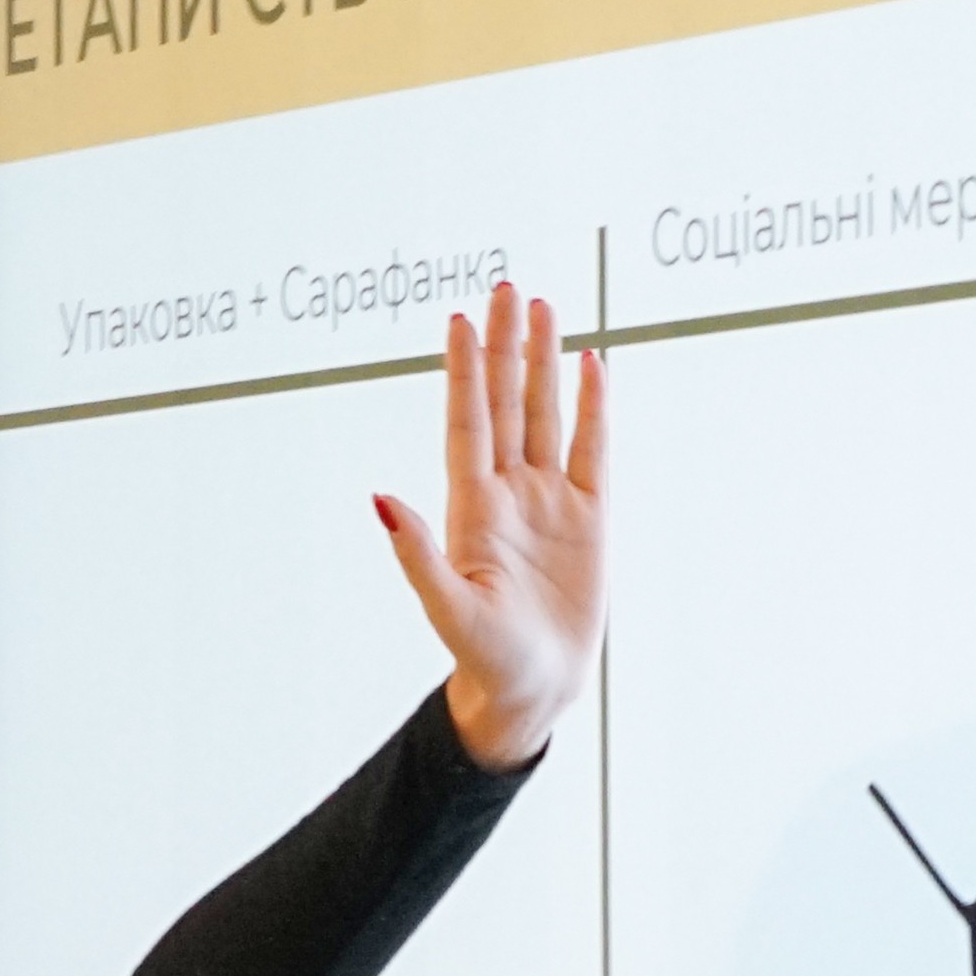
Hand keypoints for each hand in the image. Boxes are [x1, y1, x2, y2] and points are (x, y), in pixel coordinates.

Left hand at [372, 282, 607, 770]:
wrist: (531, 688)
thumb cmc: (485, 658)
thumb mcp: (447, 608)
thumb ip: (416, 553)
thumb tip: (380, 498)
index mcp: (470, 508)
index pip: (468, 422)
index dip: (465, 372)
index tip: (460, 320)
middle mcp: (508, 492)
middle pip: (506, 403)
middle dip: (504, 346)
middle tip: (504, 287)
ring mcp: (550, 501)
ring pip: (546, 415)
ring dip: (543, 363)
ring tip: (542, 307)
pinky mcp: (590, 518)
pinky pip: (594, 450)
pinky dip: (594, 408)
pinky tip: (592, 366)